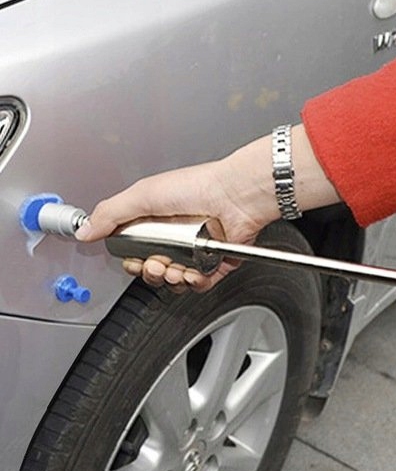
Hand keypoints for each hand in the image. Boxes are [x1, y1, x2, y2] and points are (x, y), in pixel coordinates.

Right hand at [75, 125, 340, 292]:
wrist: (236, 195)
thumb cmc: (198, 186)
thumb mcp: (143, 195)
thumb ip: (111, 214)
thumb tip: (85, 232)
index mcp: (158, 218)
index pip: (135, 250)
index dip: (131, 261)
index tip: (132, 260)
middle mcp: (177, 235)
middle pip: (154, 269)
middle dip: (151, 271)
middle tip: (155, 262)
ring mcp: (198, 249)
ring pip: (176, 280)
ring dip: (171, 278)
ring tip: (175, 266)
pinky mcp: (218, 261)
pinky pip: (201, 283)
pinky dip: (195, 282)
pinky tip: (193, 273)